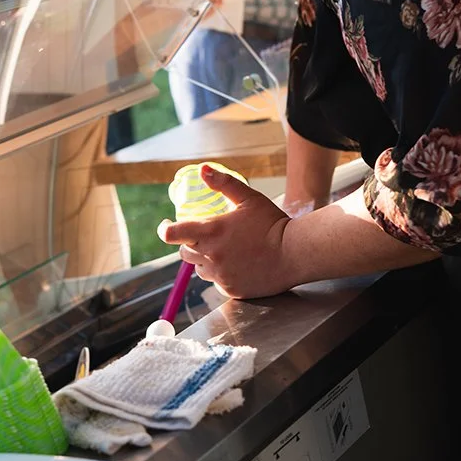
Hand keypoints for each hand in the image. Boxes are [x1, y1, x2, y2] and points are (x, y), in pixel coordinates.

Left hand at [158, 164, 296, 298]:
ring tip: (225, 252)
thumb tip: (203, 170)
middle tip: (204, 237)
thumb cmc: (273, 223)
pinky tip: (238, 265)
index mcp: (212, 232)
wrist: (295, 253)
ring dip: (206, 261)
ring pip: (200, 270)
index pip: (173, 234)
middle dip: (189, 243)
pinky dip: (222, 275)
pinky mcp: (232, 290)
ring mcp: (221, 276)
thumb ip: (224, 184)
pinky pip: (218, 283)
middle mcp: (212, 256)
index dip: (165, 230)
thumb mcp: (249, 198)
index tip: (167, 227)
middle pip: (185, 253)